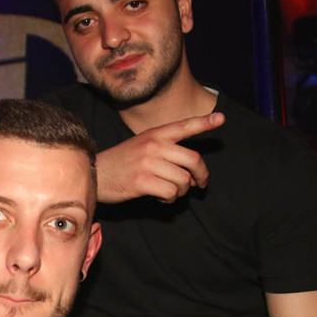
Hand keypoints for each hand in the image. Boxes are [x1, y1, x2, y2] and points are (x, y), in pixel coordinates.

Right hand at [96, 112, 223, 203]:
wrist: (95, 174)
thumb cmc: (122, 163)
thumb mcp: (142, 146)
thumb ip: (166, 151)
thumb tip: (193, 172)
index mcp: (155, 134)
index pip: (184, 126)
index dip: (204, 122)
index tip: (221, 118)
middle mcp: (153, 145)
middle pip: (193, 159)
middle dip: (202, 175)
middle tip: (200, 184)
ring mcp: (148, 163)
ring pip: (184, 179)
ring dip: (182, 191)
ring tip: (171, 191)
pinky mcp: (142, 181)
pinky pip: (171, 192)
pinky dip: (170, 199)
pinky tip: (161, 197)